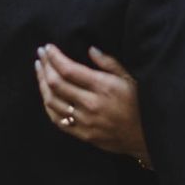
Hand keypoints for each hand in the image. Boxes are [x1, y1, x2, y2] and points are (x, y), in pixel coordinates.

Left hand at [35, 44, 149, 163]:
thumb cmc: (140, 103)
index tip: (48, 47)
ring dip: (41, 83)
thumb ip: (109, 63)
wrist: (146, 137)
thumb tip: (91, 49)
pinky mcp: (82, 134)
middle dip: (45, 66)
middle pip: (56, 84)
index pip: (68, 69)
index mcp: (102, 87)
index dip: (54, 57)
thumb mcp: (130, 78)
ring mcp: (84, 121)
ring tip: (39, 69)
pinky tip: (45, 94)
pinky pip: (57, 120)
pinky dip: (47, 105)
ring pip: (52, 102)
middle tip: (40, 54)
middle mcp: (90, 104)